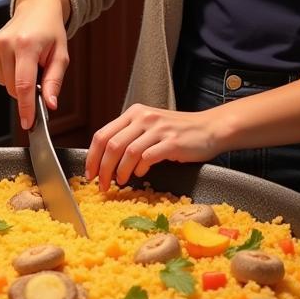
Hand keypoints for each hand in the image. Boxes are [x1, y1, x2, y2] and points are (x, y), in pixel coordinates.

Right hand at [0, 0, 69, 130]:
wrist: (37, 8)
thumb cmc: (50, 30)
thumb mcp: (61, 55)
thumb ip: (54, 81)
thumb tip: (49, 104)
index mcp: (27, 45)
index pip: (23, 84)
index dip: (26, 107)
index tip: (28, 123)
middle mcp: (7, 44)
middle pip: (13, 88)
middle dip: (27, 91)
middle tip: (39, 74)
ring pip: (4, 83)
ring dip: (18, 81)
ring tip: (29, 63)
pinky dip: (10, 73)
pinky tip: (18, 60)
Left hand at [85, 103, 226, 191]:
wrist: (210, 128)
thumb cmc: (177, 132)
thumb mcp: (149, 127)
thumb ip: (129, 137)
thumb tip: (105, 161)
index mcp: (133, 113)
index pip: (102, 134)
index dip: (92, 157)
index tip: (90, 174)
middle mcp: (144, 117)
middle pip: (112, 144)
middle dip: (103, 168)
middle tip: (102, 185)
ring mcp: (158, 129)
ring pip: (128, 152)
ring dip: (120, 172)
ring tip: (120, 182)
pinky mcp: (173, 142)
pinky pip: (149, 157)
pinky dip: (141, 169)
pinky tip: (141, 174)